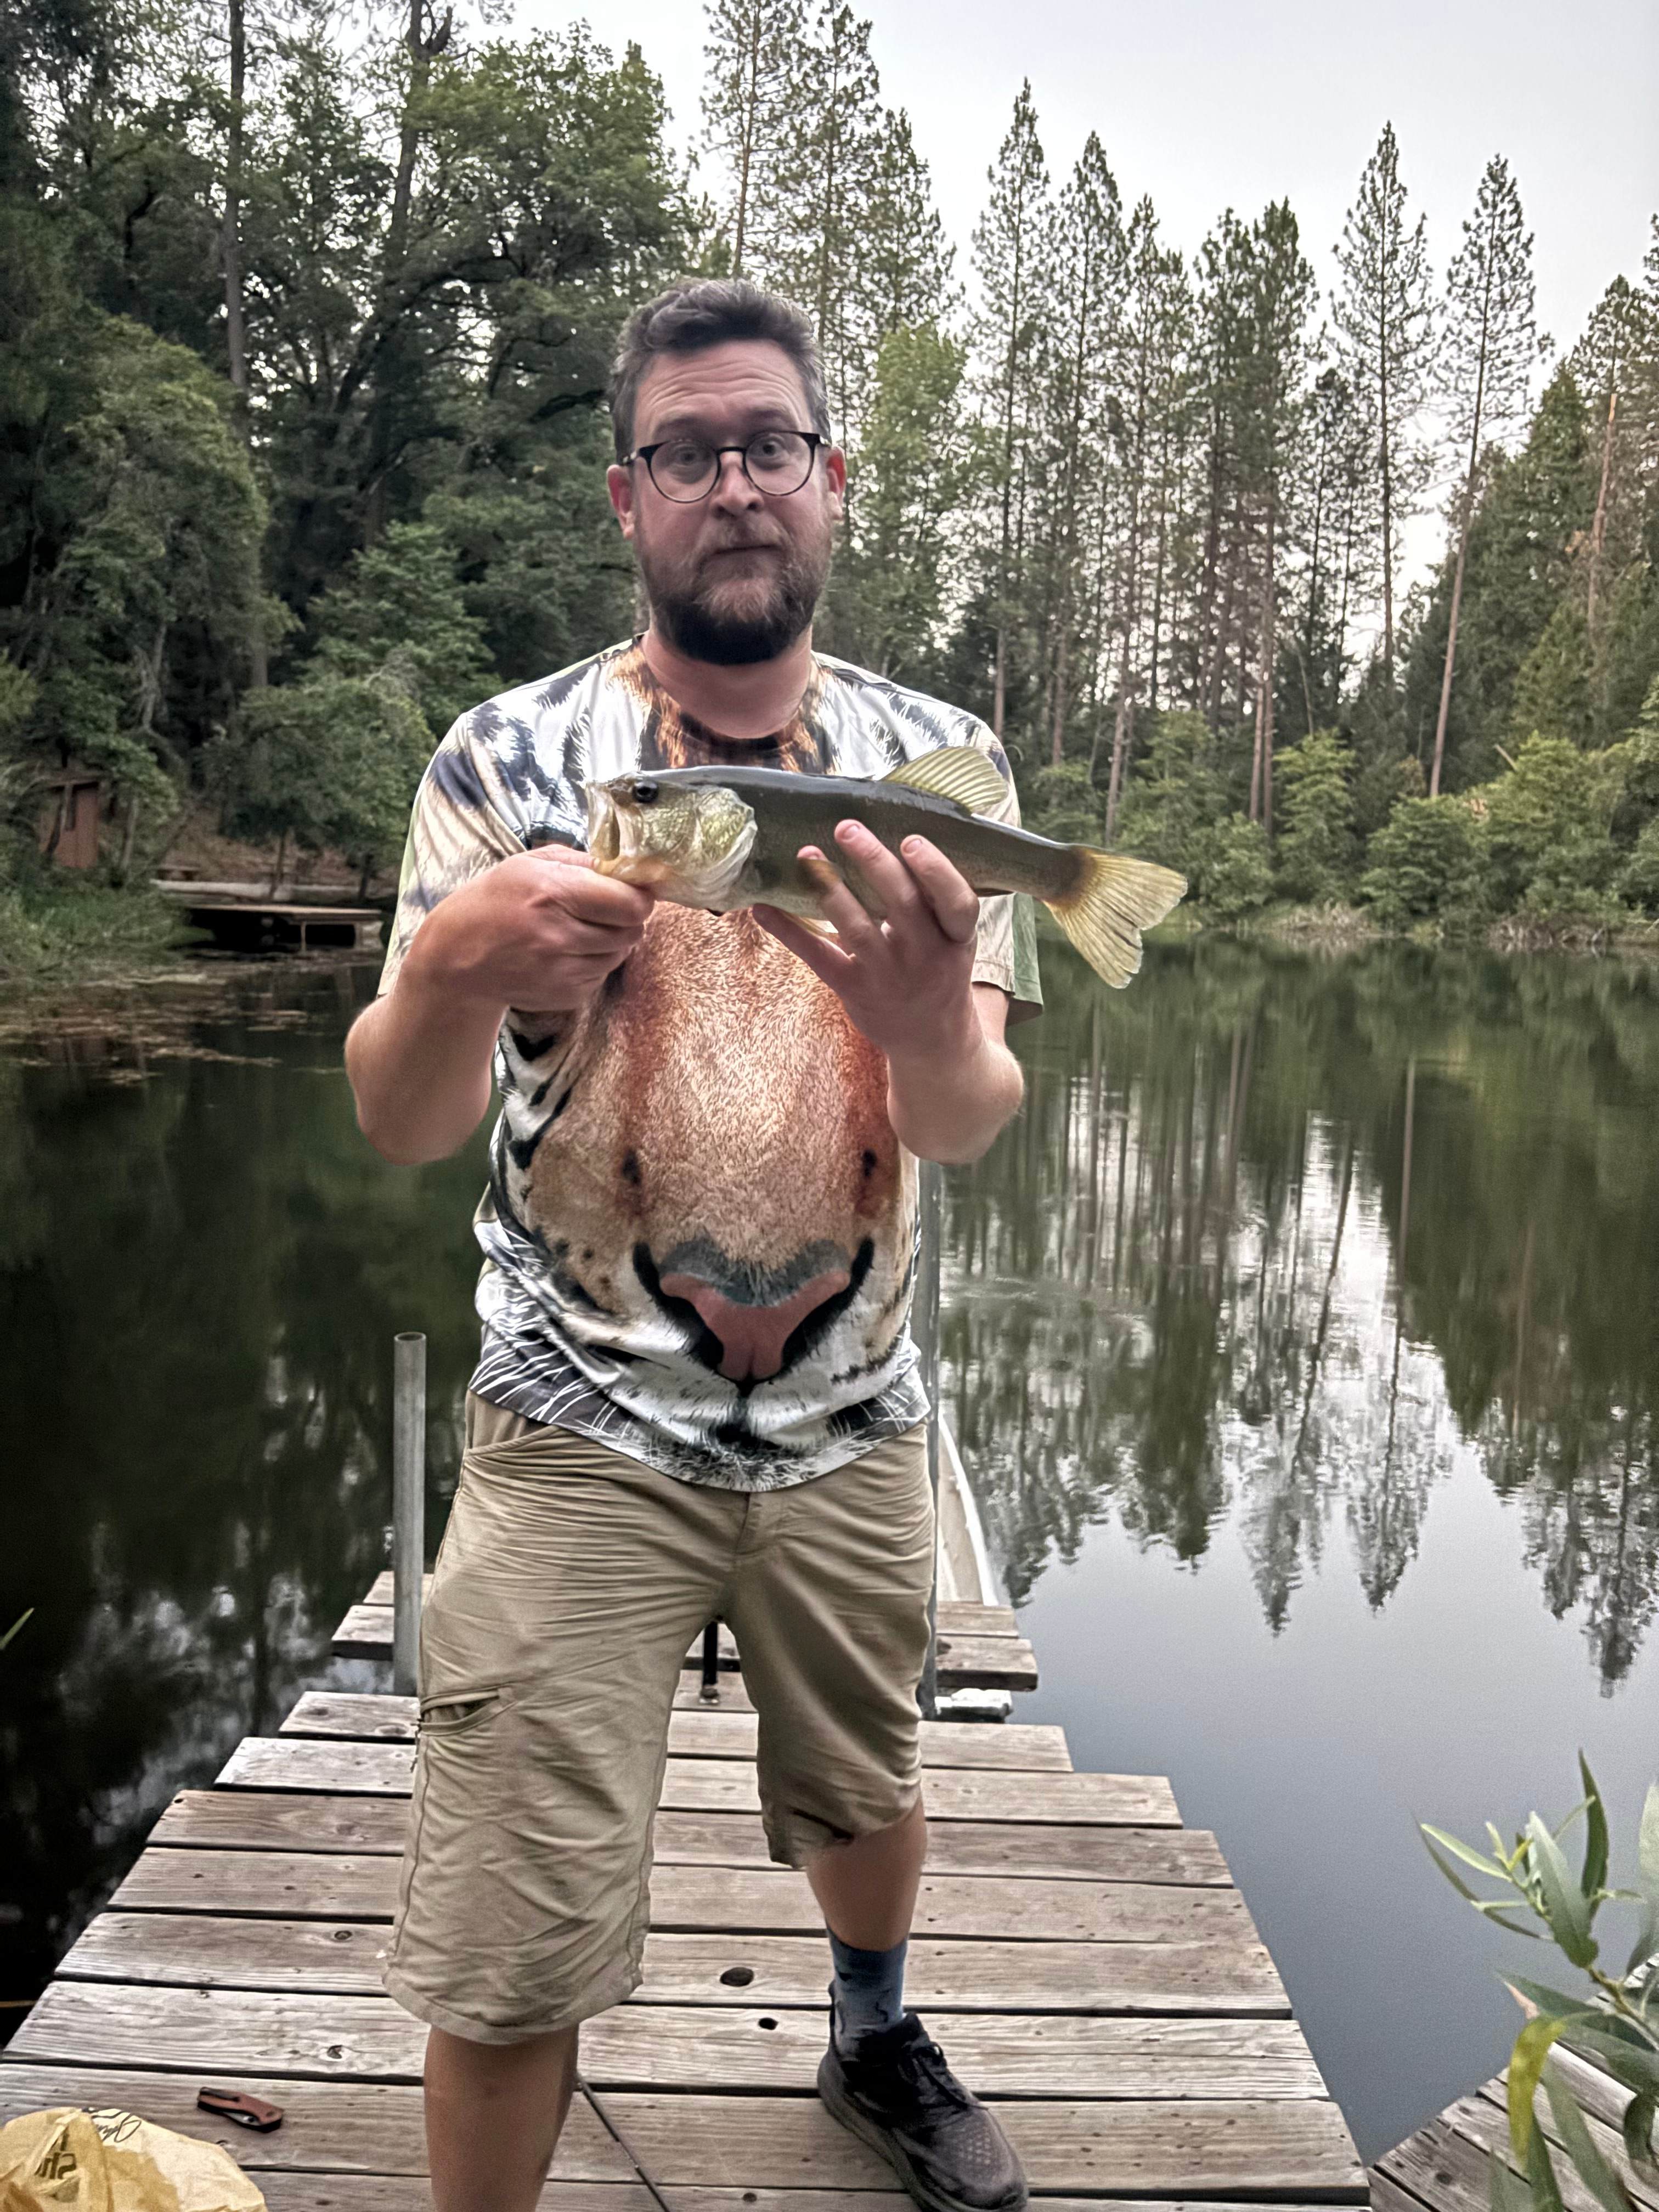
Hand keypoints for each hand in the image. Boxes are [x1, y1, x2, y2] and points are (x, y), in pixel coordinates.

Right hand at [406, 845, 653, 1014]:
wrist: (457, 957)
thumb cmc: (494, 902)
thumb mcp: (528, 864)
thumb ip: (582, 861)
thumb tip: (627, 868)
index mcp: (553, 892)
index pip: (631, 903)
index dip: (639, 896)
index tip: (632, 890)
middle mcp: (559, 935)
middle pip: (633, 930)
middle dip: (626, 917)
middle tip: (604, 909)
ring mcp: (562, 970)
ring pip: (620, 954)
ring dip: (610, 941)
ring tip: (577, 930)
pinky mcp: (565, 995)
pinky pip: (601, 975)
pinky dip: (593, 963)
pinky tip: (564, 953)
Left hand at [753, 818, 980, 1062]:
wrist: (930, 1039)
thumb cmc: (936, 969)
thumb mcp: (950, 938)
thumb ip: (931, 900)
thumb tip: (887, 835)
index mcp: (956, 936)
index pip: (957, 902)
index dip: (936, 871)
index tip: (910, 840)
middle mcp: (926, 956)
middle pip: (903, 904)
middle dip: (874, 862)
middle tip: (846, 828)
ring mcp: (888, 975)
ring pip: (858, 929)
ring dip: (830, 889)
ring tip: (807, 854)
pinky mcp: (855, 989)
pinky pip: (819, 956)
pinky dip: (788, 930)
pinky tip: (762, 908)